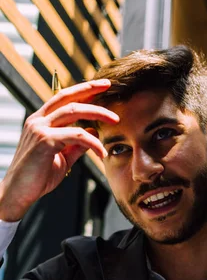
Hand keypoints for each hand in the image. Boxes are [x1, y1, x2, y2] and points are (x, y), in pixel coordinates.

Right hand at [0, 80, 118, 221]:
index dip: (82, 90)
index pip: (62, 98)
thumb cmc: (37, 177)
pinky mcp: (44, 141)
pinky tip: (102, 152)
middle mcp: (38, 121)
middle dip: (90, 90)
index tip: (100, 86)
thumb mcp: (62, 158)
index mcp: (40, 122)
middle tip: (109, 87)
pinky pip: (76, 135)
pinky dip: (92, 142)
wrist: (18, 193)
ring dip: (97, 113)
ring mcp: (40, 129)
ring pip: (73, 111)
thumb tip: (93, 133)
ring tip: (114, 120)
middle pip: (68, 98)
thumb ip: (76, 145)